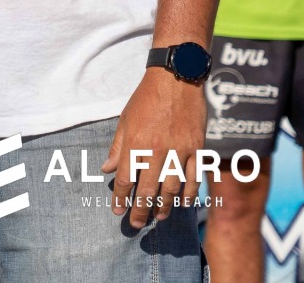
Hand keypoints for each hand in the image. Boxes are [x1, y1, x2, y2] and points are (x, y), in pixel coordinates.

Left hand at [101, 67, 205, 226]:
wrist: (175, 79)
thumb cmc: (146, 99)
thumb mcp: (125, 120)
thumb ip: (117, 148)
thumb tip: (106, 170)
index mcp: (136, 143)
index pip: (126, 179)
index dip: (121, 198)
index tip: (117, 211)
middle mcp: (157, 151)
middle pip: (148, 189)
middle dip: (140, 210)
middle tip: (136, 224)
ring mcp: (179, 151)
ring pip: (172, 188)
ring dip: (164, 207)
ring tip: (157, 218)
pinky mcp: (197, 149)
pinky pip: (193, 178)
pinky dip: (188, 194)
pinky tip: (183, 204)